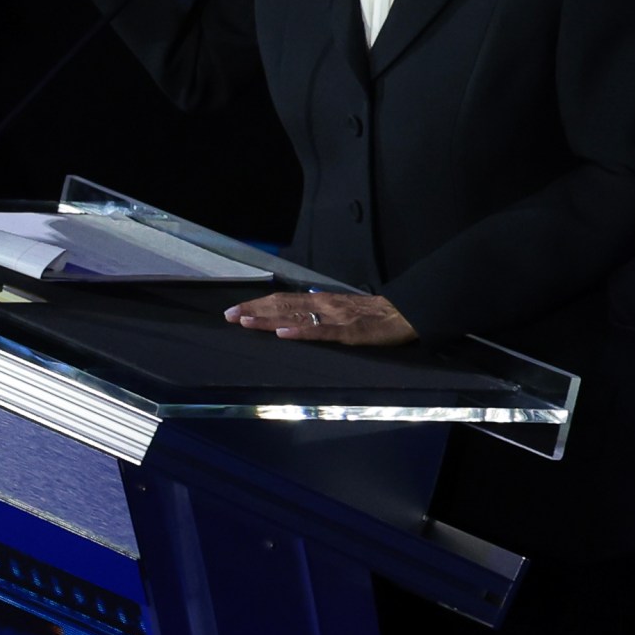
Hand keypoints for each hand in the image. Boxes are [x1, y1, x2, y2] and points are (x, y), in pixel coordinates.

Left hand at [224, 289, 419, 346]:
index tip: (233, 310)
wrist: (408, 312)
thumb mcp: (342, 309)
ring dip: (268, 320)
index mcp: (321, 300)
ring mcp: (335, 318)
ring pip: (296, 317)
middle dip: (253, 311)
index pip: (282, 301)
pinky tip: (283, 334)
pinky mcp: (350, 332)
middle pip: (282, 306)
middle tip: (226, 315)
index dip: (257, 305)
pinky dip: (301, 332)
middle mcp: (323, 305)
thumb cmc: (375, 314)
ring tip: (244, 322)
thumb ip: (319, 312)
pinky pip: (322, 332)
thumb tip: (295, 315)